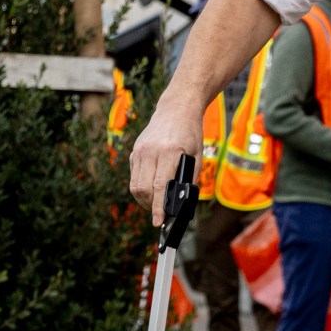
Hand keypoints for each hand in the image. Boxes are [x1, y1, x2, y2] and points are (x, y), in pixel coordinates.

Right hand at [129, 92, 204, 222]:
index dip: (158, 207)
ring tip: (154, 205)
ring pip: (135, 185)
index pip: (159, 186)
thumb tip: (181, 201)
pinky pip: (134, 176)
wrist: (176, 108)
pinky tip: (151, 190)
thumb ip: (190, 178)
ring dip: (143, 200)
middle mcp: (150, 151)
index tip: (159, 222)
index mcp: (169, 152)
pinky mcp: (135, 151)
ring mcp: (140, 150)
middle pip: (143, 189)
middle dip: (151, 207)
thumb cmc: (190, 132)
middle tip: (160, 215)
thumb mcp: (197, 155)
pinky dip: (141, 187)